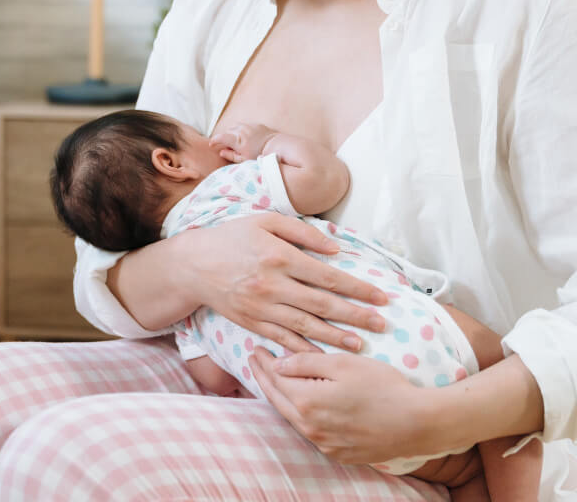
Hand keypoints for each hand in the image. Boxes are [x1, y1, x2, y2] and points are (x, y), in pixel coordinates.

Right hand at [181, 213, 387, 353]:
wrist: (194, 263)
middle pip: (323, 304)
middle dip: (356, 315)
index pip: (328, 276)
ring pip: (306, 326)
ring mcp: (261, 307)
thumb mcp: (266, 221)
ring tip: (360, 344)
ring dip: (336, 337)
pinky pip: (283, 338)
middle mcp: (273, 284)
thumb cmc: (233, 236)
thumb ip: (302, 232)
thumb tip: (335, 248)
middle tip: (382, 324)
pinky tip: (323, 355)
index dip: (358, 288)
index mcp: (280, 256)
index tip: (381, 296)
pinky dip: (304, 348)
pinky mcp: (252, 322)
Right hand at [209, 122, 275, 161]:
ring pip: (235, 127)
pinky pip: (244, 125)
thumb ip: (231, 155)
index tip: (212, 144)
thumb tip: (221, 151)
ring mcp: (249, 126)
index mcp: (238, 140)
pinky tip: (245, 137)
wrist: (276, 146)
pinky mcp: (255, 124)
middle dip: (224, 137)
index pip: (221, 137)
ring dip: (232, 133)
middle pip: (227, 131)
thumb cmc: (260, 156)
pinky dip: (241, 130)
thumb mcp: (244, 160)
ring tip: (235, 141)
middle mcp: (242, 131)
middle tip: (226, 146)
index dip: (214, 140)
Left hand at [248, 347, 432, 463]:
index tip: (256, 348)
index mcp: (308, 403)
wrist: (417, 423)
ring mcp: (324, 444)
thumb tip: (278, 364)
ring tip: (272, 378)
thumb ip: (306, 362)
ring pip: (292, 417)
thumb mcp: (343, 363)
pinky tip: (300, 401)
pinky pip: (310, 430)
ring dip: (280, 396)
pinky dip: (299, 413)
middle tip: (254, 360)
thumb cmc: (383, 386)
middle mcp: (310, 428)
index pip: (275, 380)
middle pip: (278, 400)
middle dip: (264, 378)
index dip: (263, 363)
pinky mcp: (338, 453)